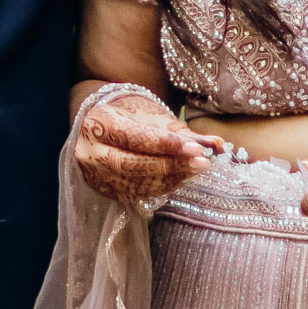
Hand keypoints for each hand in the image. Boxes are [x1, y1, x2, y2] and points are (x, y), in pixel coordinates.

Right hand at [74, 89, 215, 208]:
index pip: (134, 138)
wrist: (102, 126)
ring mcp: (96, 175)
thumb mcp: (152, 115)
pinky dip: (162, 187)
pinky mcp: (105, 190)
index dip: (166, 144)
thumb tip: (217, 144)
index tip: (196, 148)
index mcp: (98, 124)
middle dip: (170, 164)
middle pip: (132, 164)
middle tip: (201, 162)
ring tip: (196, 170)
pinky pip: (136, 193)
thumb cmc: (129, 115)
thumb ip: (182, 131)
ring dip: (170, 178)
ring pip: (135, 182)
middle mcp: (91, 152)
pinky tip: (181, 178)